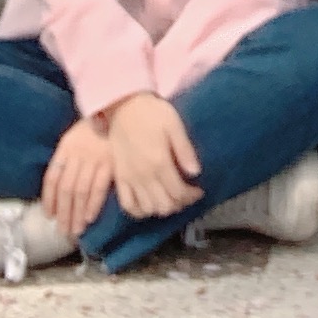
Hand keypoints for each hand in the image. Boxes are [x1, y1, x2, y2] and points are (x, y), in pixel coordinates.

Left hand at [41, 117, 114, 238]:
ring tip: (75, 230)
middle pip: (65, 189)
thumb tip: (56, 187)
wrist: (120, 109)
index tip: (50, 216)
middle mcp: (77, 154)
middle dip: (63, 213)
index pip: (52, 178)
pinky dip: (93, 204)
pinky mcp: (111, 162)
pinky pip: (99, 187)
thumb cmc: (95, 127)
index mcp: (65, 148)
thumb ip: (65, 159)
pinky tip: (90, 217)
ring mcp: (94, 158)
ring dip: (77, 214)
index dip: (49, 199)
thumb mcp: (74, 137)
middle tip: (63, 231)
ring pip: (80, 191)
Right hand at [106, 92, 203, 220]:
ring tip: (170, 197)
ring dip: (161, 208)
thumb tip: (196, 173)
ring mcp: (129, 179)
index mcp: (159, 162)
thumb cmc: (152, 112)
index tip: (199, 190)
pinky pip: (127, 205)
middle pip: (163, 205)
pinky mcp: (119, 178)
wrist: (123, 106)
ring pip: (147, 209)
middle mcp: (143, 175)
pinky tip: (149, 205)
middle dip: (179, 204)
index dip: (191, 196)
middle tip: (186, 194)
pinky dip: (139, 211)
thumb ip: (184, 150)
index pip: (178, 193)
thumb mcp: (174, 125)